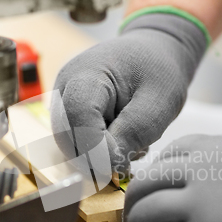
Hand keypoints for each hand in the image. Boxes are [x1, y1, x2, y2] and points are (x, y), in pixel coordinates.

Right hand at [51, 13, 206, 176]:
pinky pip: (75, 143)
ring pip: (70, 146)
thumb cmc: (159, 72)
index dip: (98, 149)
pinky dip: (98, 150)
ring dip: (100, 155)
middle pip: (68, 138)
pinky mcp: (67, 113)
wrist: (155, 54)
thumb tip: (108, 167)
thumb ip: (133, 133)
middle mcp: (65, 86)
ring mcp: (62, 100)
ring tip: (130, 141)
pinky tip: (121, 139)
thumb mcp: (158, 104)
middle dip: (99, 157)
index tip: (125, 162)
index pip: (79, 121)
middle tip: (132, 153)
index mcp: (87, 73)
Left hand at [124, 135, 221, 221]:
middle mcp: (200, 174)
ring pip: (145, 215)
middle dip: (134, 205)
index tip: (152, 196)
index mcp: (210, 150)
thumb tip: (179, 174)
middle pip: (145, 186)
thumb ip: (212, 159)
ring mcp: (201, 207)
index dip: (151, 181)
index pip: (161, 161)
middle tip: (136, 220)